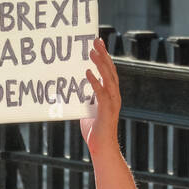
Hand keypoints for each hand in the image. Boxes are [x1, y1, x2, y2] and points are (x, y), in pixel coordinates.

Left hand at [79, 38, 121, 157]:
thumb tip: (74, 92)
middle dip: (103, 55)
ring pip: (108, 78)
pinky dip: (95, 81)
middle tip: (95, 41)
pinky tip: (88, 72)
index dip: (104, 57)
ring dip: (100, 64)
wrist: (102, 148)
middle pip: (111, 70)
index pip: (109, 71)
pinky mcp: (107, 110)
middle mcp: (114, 95)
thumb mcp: (87, 111)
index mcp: (110, 94)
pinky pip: (101, 92)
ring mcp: (112, 102)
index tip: (98, 44)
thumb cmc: (94, 132)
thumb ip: (84, 100)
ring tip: (92, 52)